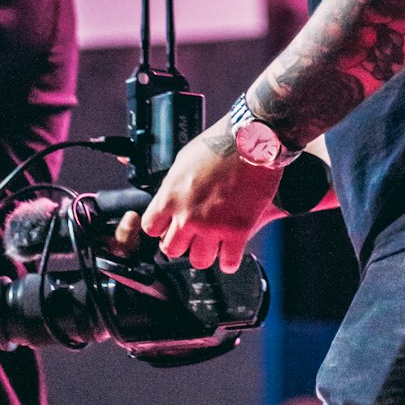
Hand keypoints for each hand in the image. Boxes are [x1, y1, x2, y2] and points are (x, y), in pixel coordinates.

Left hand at [140, 122, 282, 272]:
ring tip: (213, 244)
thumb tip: (171, 196)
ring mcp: (213, 226)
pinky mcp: (238, 231)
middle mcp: (188, 215)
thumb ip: (174, 185)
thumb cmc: (221, 143)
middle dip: (181, 243)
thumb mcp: (184, 159)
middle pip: (171, 250)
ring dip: (205, 253)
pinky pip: (228, 263)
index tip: (170, 225)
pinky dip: (229, 260)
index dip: (161, 227)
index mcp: (171, 196)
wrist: (253, 141)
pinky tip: (231, 252)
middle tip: (193, 235)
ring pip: (198, 261)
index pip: (151, 228)